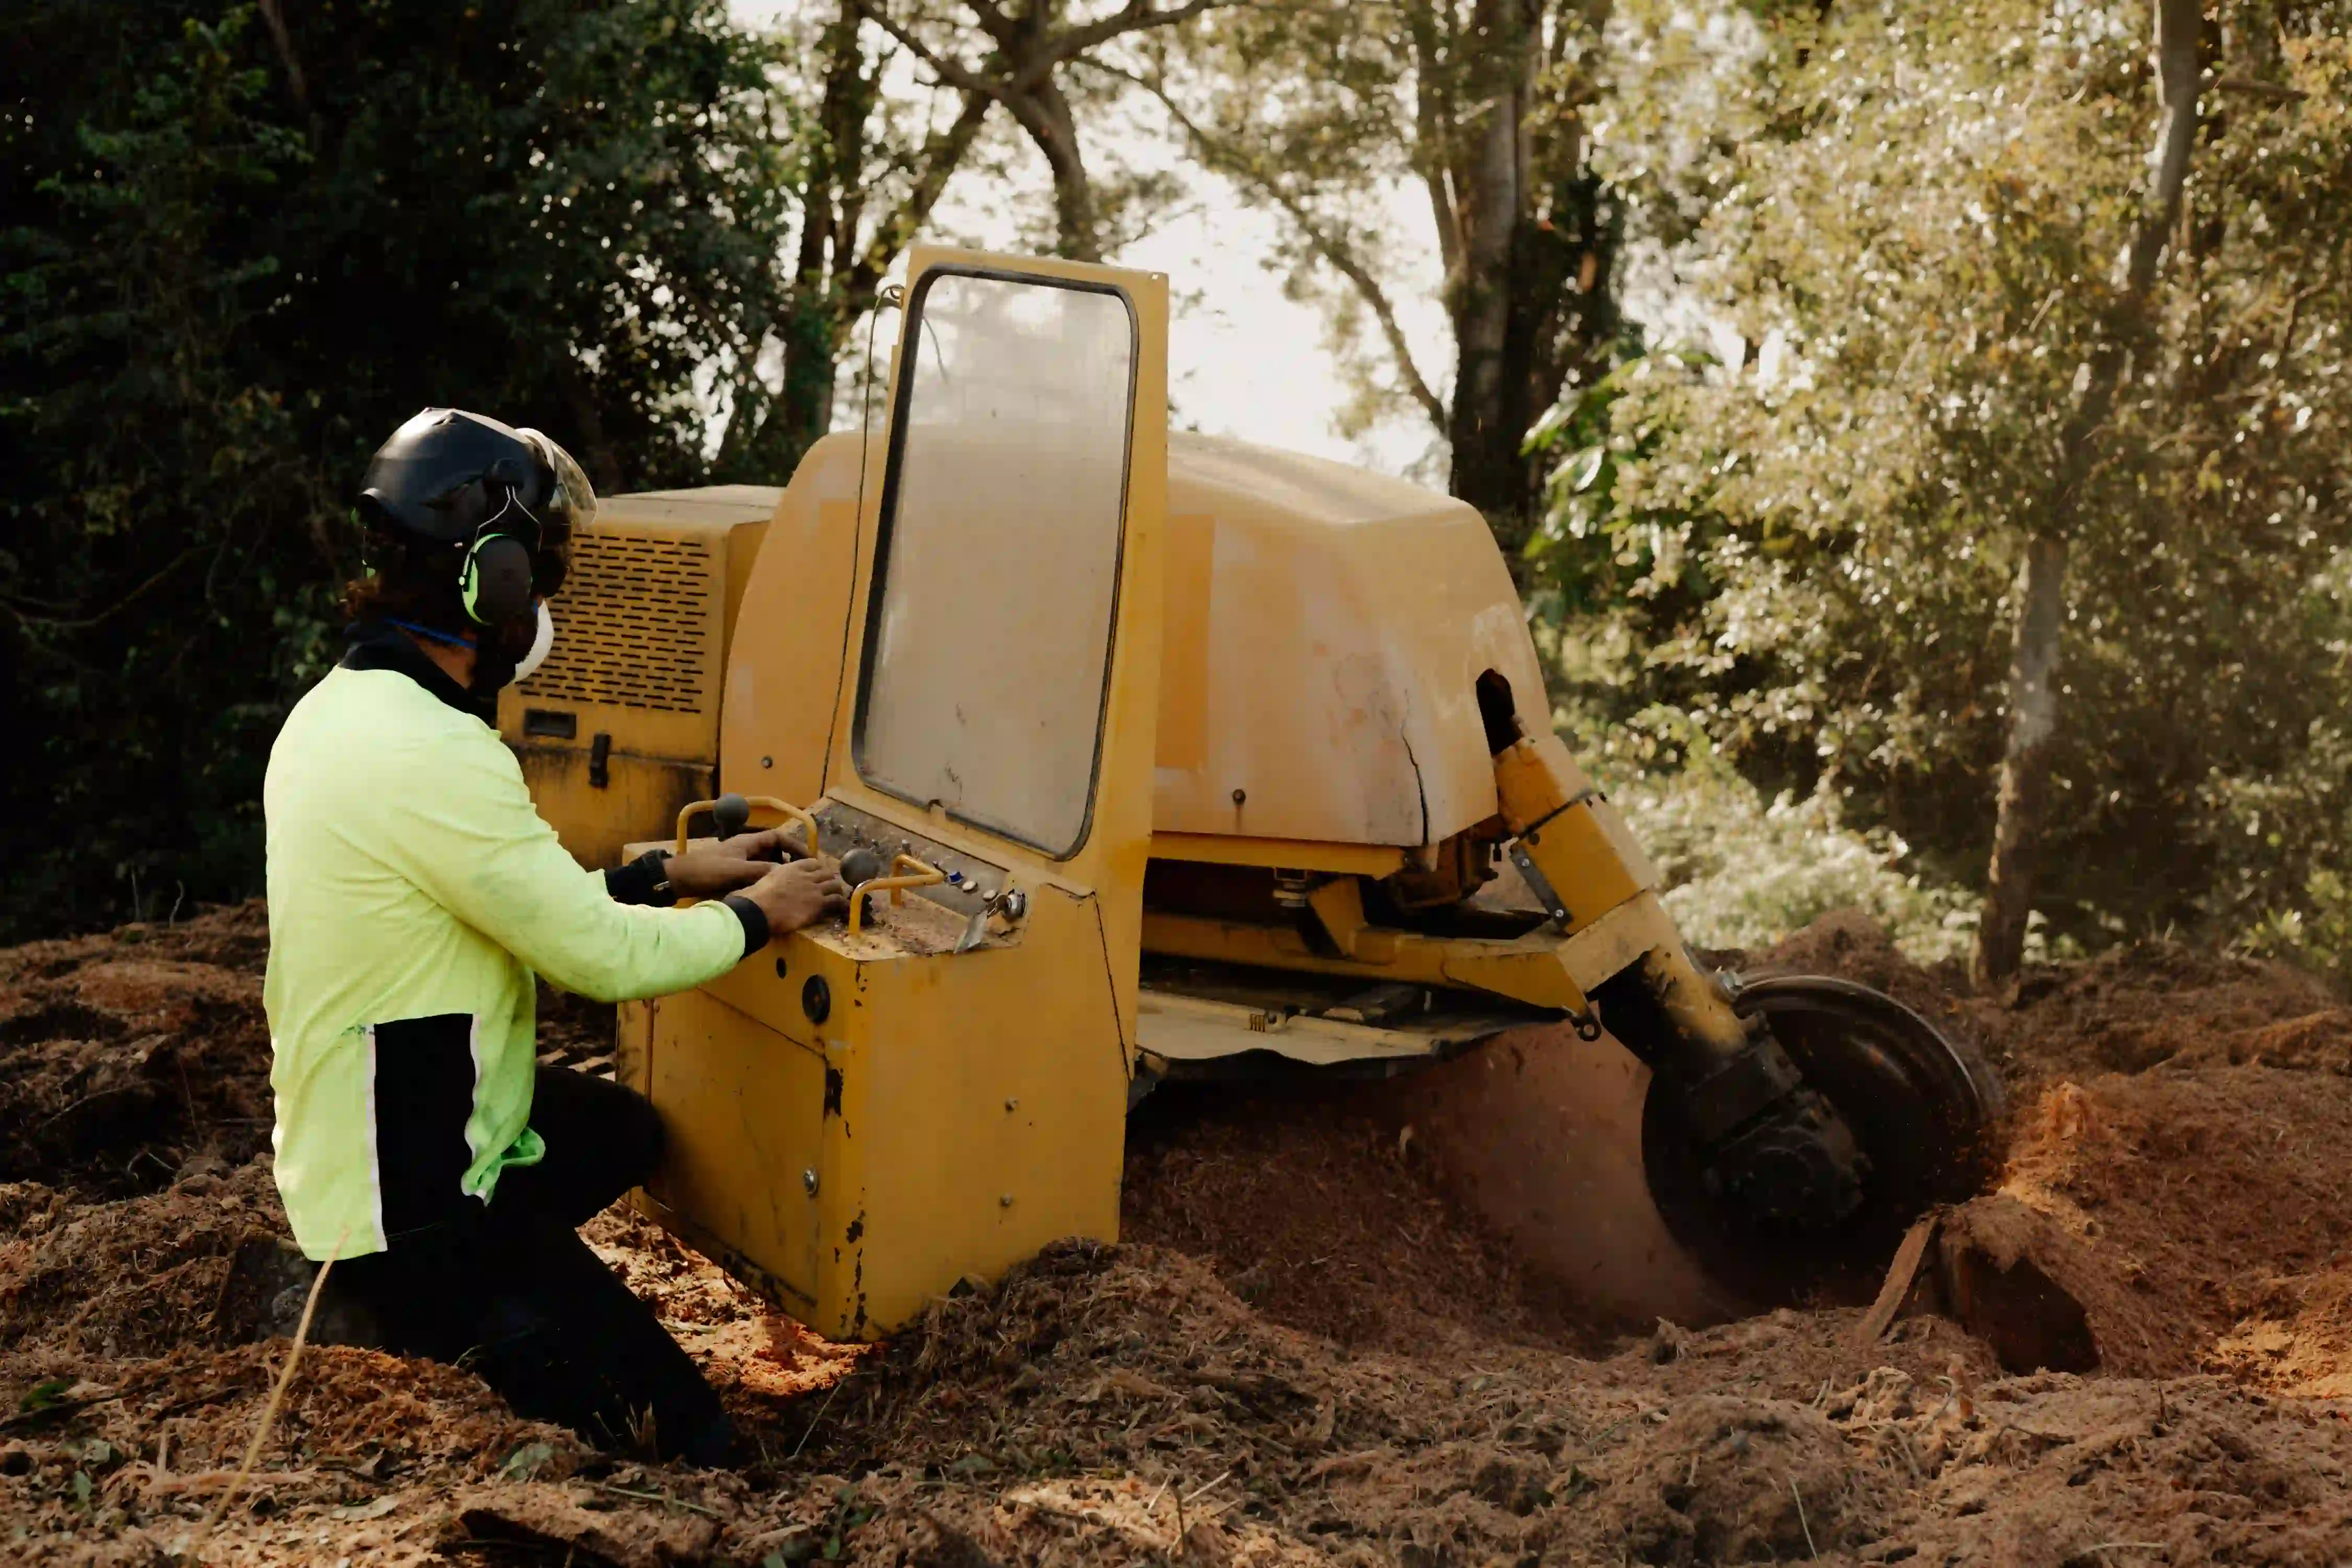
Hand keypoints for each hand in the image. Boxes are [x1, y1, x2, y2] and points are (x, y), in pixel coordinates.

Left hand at [666, 828, 802, 898]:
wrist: (680, 878)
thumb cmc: (707, 870)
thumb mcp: (736, 870)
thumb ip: (760, 871)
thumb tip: (785, 874)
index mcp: (747, 842)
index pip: (777, 838)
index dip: (794, 845)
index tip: (807, 858)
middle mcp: (746, 849)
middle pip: (774, 851)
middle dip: (789, 860)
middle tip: (802, 874)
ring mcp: (740, 861)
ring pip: (765, 863)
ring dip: (777, 871)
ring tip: (790, 884)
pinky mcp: (734, 873)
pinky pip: (756, 873)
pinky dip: (765, 879)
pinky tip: (770, 891)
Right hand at [737, 858, 850, 936]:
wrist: (759, 909)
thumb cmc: (754, 897)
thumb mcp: (764, 880)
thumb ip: (772, 877)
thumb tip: (767, 882)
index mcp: (791, 867)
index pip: (812, 863)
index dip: (818, 870)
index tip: (819, 875)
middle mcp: (805, 875)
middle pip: (826, 873)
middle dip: (830, 880)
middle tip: (831, 888)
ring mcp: (814, 888)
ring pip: (834, 885)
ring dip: (837, 891)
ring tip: (838, 897)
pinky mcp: (818, 903)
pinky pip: (837, 901)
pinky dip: (842, 904)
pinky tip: (844, 908)